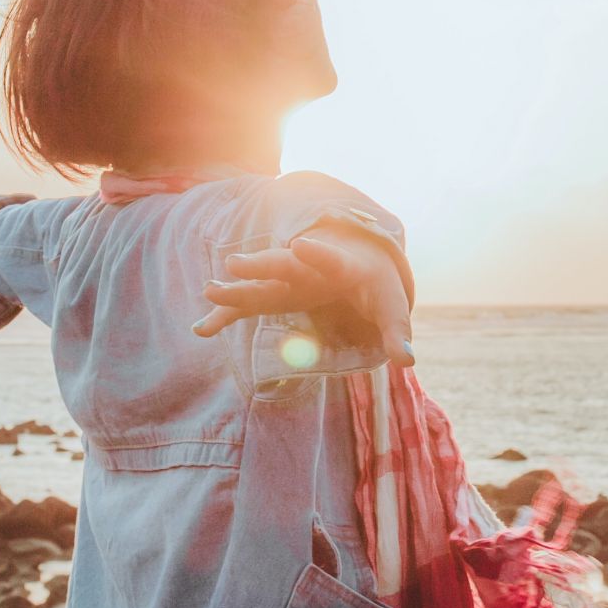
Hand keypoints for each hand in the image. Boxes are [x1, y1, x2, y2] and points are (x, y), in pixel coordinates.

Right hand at [194, 231, 414, 366]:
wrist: (359, 258)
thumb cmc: (377, 284)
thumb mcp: (392, 305)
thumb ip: (397, 332)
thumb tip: (406, 361)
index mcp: (342, 266)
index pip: (330, 259)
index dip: (318, 253)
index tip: (301, 245)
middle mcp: (310, 268)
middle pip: (283, 265)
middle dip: (261, 265)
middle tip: (234, 263)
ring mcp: (289, 281)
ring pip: (260, 283)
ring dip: (236, 288)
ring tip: (209, 290)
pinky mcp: (277, 295)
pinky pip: (248, 306)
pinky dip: (227, 314)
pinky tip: (202, 329)